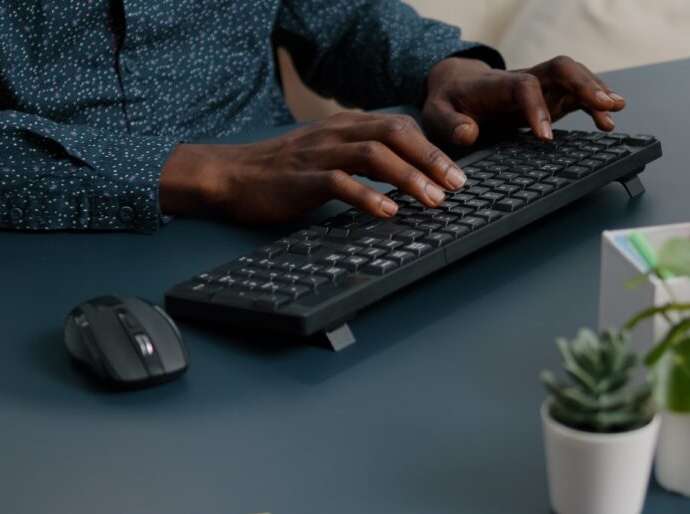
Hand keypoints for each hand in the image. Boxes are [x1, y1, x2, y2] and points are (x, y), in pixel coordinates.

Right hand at [158, 112, 467, 224]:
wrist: (233, 176)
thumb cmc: (283, 171)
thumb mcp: (328, 154)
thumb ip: (361, 158)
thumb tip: (405, 176)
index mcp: (345, 126)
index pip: (399, 126)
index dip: (431, 148)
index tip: (456, 173)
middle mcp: (336, 133)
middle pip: (395, 135)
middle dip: (430, 160)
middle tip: (456, 186)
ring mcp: (320, 155)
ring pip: (374, 156)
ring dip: (408, 178)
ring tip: (432, 200)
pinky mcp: (303, 179)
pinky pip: (341, 183)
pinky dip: (369, 196)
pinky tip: (388, 211)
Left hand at [423, 56, 626, 144]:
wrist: (456, 86)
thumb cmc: (449, 101)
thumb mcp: (436, 114)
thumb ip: (450, 124)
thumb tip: (470, 133)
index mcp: (497, 84)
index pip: (523, 86)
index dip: (537, 107)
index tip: (545, 137)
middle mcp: (524, 79)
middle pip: (559, 68)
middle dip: (583, 83)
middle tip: (604, 104)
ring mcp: (540, 86)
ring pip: (574, 77)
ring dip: (596, 91)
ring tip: (615, 110)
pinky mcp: (549, 97)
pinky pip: (576, 95)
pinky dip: (594, 105)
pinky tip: (608, 122)